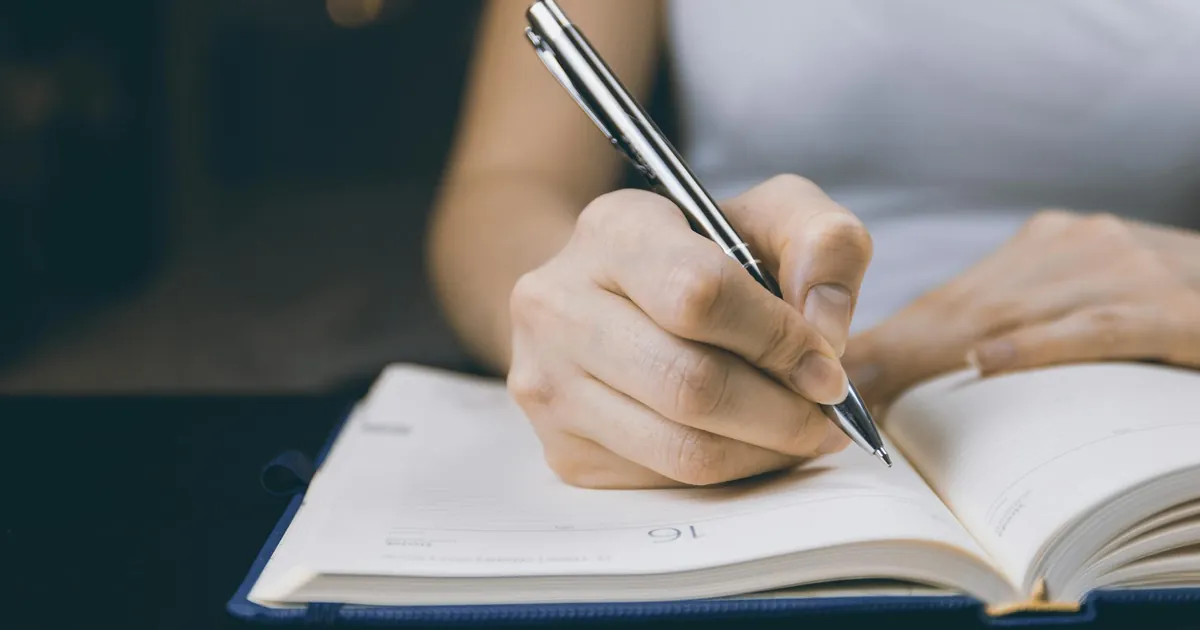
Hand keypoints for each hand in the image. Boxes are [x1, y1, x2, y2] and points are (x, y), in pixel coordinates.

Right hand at [507, 175, 873, 487]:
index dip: (778, 340)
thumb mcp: (772, 219)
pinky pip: (666, 483)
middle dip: (782, 411)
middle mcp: (558, 305)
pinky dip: (730, 472)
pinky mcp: (563, 451)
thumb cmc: (705, 258)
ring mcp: (550, 384)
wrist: (614, 300)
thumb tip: (825, 330)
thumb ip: (824, 245)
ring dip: (764, 452)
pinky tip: (749, 442)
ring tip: (799, 432)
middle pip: (690, 384)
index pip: (698, 294)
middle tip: (826, 415)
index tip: (827, 367)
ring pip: (682, 448)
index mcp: (614, 229)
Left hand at [844, 210, 1199, 412]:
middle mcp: (1073, 249)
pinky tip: (988, 361)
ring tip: (872, 389)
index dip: (889, 337)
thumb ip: (1025, 318)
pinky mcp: (1173, 306)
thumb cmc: (1167, 305)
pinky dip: (1039, 345)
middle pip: (964, 306)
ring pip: (1012, 314)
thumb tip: (947, 372)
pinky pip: (1095, 326)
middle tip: (829, 391)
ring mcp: (1122, 270)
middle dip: (892, 351)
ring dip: (935, 355)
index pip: (951, 298)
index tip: (833, 374)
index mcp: (1046, 250)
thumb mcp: (1087, 296)